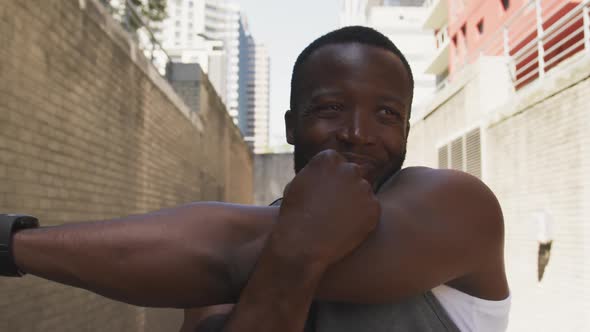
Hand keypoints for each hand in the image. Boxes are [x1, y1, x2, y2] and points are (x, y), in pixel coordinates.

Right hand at [270, 149, 380, 268]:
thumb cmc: (294, 214)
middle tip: (333, 207)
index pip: (336, 162)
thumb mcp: (299, 183)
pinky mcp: (374, 207)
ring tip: (337, 220)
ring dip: (355, 202)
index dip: (330, 179)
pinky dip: (362, 218)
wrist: (302, 244)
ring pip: (363, 192)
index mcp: (328, 159)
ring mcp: (363, 188)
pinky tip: (346, 228)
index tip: (324, 193)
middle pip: (352, 173)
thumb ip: (317, 173)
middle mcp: (349, 168)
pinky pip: (371, 210)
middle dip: (345, 187)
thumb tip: (326, 173)